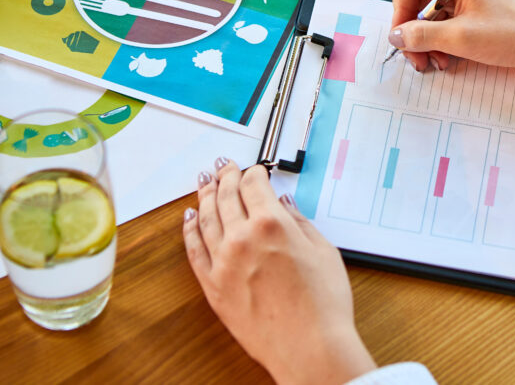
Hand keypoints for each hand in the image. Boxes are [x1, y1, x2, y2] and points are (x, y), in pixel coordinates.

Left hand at [183, 160, 376, 384]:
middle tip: (224, 167)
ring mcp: (223, 263)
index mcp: (273, 224)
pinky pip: (194, 250)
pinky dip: (189, 230)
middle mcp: (242, 238)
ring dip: (204, 195)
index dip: (253, 172)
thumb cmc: (323, 304)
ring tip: (204, 182)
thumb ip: (301, 222)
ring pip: (206, 218)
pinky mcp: (213, 287)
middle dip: (225, 177)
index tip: (255, 170)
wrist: (309, 347)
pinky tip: (189, 218)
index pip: (254, 185)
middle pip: (226, 196)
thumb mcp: (324, 252)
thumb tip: (286, 206)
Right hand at [389, 0, 514, 92]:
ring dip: (427, 41)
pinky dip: (442, 41)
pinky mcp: (475, 8)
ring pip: (429, 14)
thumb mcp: (461, 38)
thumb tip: (395, 36)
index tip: (405, 40)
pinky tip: (449, 59)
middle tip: (419, 61)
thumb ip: (422, 35)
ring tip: (437, 63)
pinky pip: (446, 21)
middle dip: (413, 32)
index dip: (399, 12)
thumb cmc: (514, 34)